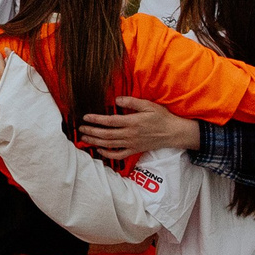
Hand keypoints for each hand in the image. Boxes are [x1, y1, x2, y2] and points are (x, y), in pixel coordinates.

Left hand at [79, 96, 199, 157]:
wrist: (173, 133)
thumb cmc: (161, 117)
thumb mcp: (148, 105)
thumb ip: (132, 102)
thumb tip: (117, 99)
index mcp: (133, 122)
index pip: (110, 121)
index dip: (96, 119)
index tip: (85, 117)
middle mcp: (130, 134)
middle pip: (106, 134)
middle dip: (91, 132)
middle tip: (80, 129)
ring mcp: (131, 144)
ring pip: (109, 145)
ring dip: (95, 142)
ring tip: (84, 138)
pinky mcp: (134, 150)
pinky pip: (118, 155)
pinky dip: (107, 154)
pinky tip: (99, 150)